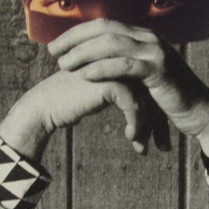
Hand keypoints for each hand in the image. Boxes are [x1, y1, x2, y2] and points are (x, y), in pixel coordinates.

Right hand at [0, 70, 158, 159]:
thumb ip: (123, 94)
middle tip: (163, 146)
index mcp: (122, 60)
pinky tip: (129, 138)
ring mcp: (117, 69)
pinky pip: (134, 105)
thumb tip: (148, 115)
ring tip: (141, 148)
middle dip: (158, 124)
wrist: (46, 105)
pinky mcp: (111, 81)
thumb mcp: (103, 96)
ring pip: (146, 100)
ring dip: (146, 128)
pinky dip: (135, 124)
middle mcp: (122, 61)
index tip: (160, 138)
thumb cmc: (72, 103)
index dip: (157, 114)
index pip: (150, 87)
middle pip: (152, 93)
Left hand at [52, 19, 208, 155]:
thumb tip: (97, 65)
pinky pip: (125, 66)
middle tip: (52, 51)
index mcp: (142, 37)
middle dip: (75, 38)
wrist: (200, 111)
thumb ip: (125, 66)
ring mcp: (155, 52)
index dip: (77, 32)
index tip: (56, 44)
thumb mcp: (144, 77)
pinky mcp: (160, 70)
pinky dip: (103, 68)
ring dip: (84, 53)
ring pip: (112, 44)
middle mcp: (149, 38)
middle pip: (104, 28)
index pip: (104, 24)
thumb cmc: (169, 97)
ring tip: (64, 65)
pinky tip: (85, 75)